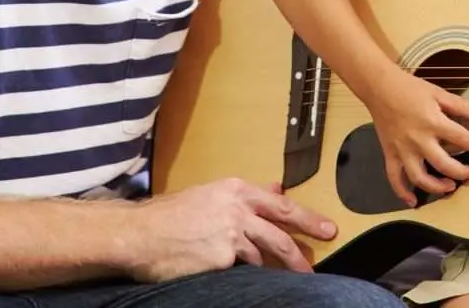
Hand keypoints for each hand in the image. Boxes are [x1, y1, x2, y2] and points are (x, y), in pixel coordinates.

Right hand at [130, 177, 336, 280]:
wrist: (141, 234)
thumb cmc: (169, 215)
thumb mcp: (209, 196)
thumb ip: (242, 198)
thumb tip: (274, 190)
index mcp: (235, 190)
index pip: (280, 204)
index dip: (307, 217)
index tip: (327, 227)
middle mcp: (237, 210)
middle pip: (281, 231)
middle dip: (303, 248)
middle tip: (319, 261)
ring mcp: (231, 235)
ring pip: (264, 255)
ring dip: (274, 268)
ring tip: (285, 279)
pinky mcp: (223, 259)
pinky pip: (241, 270)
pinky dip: (243, 273)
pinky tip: (235, 274)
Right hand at [367, 70, 468, 206]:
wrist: (379, 87)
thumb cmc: (408, 88)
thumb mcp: (438, 92)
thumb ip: (461, 105)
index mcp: (432, 122)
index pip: (462, 139)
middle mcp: (418, 139)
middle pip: (443, 164)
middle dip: (460, 172)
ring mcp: (403, 149)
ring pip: (419, 177)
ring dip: (436, 187)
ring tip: (449, 187)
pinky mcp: (390, 153)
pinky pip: (395, 178)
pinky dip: (402, 192)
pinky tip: (413, 201)